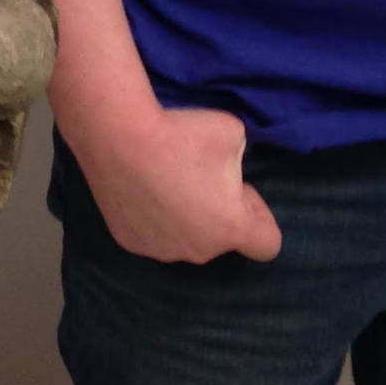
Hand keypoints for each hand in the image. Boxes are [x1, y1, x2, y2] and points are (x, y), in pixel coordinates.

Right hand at [72, 103, 280, 263]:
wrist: (117, 134)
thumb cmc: (182, 134)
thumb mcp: (233, 134)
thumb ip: (238, 160)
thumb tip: (225, 168)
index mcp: (231, 229)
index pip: (268, 244)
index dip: (258, 214)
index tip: (236, 187)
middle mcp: (199, 250)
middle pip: (219, 239)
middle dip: (214, 212)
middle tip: (194, 176)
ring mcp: (160, 250)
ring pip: (183, 239)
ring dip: (182, 217)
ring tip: (161, 180)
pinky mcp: (129, 242)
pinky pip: (151, 234)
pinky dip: (150, 217)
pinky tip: (138, 187)